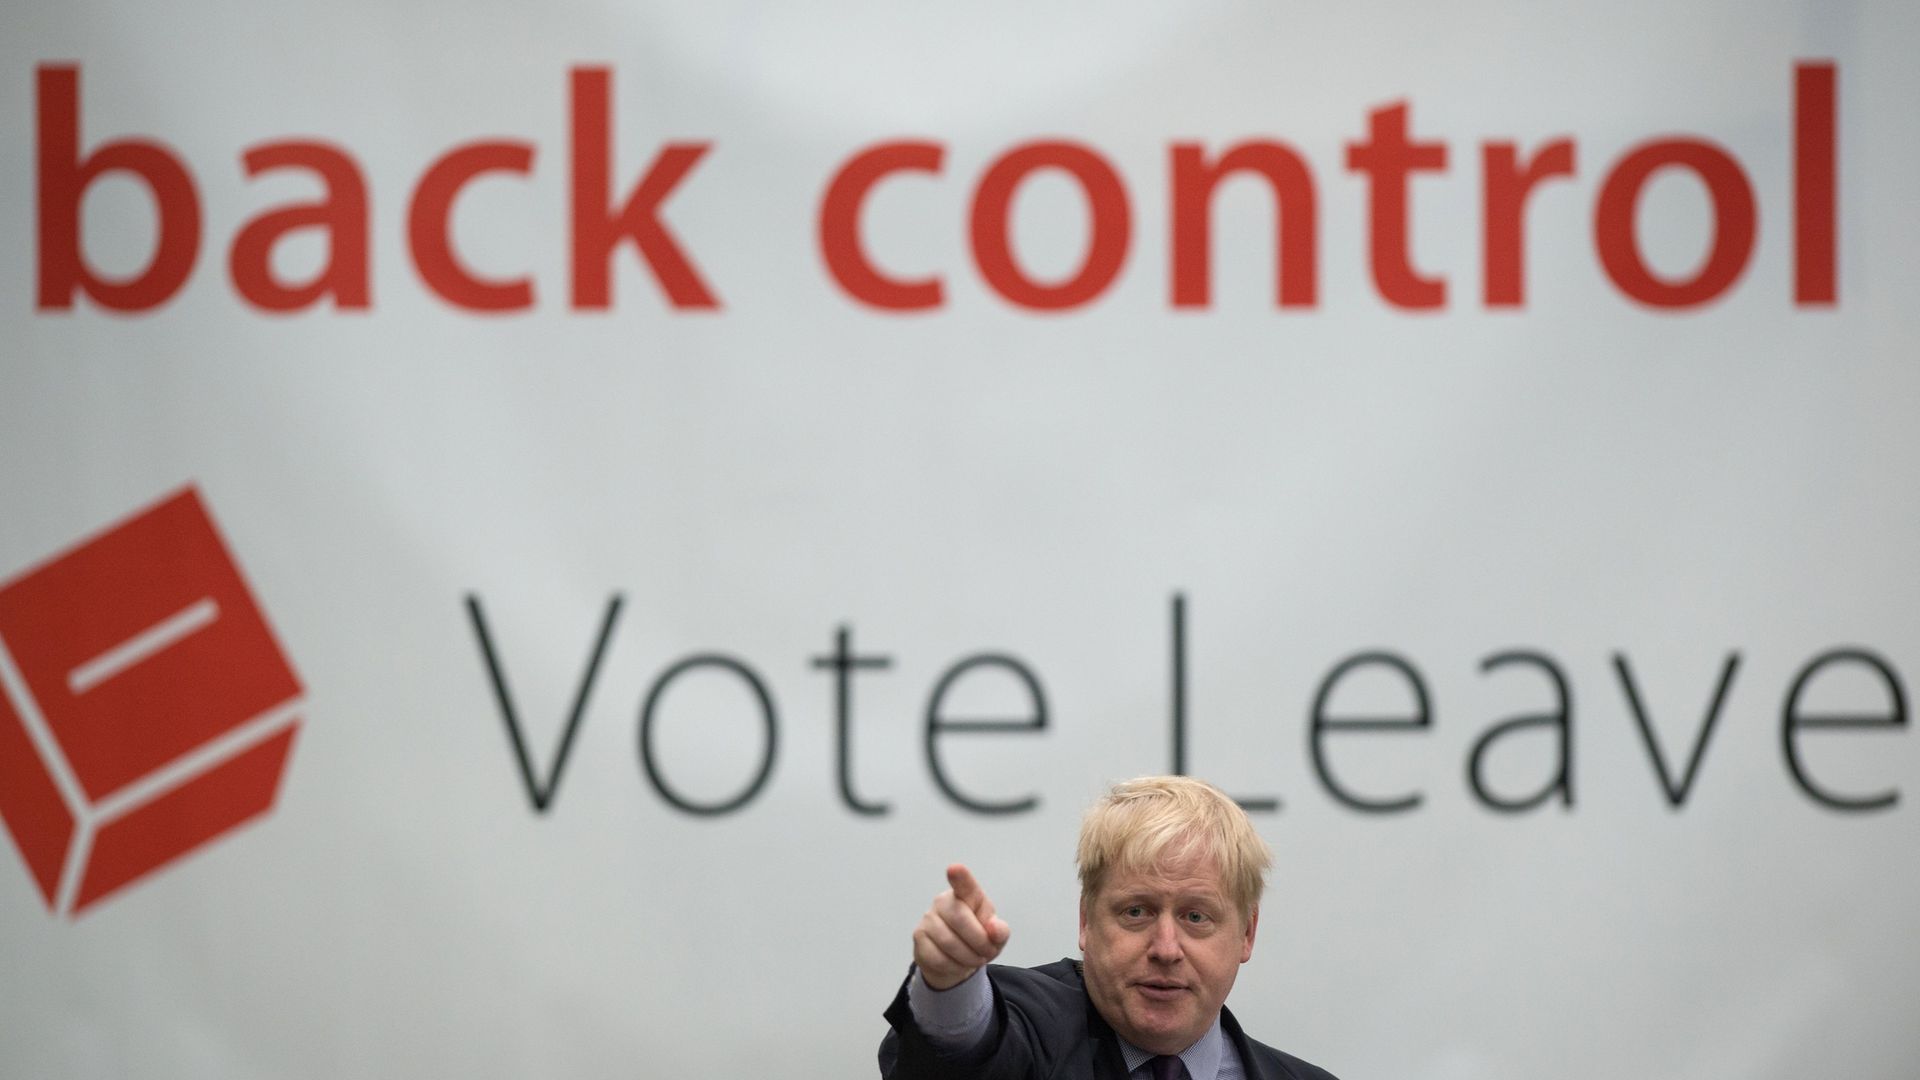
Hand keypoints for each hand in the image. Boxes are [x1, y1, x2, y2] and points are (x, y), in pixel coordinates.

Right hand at [912, 863, 1011, 989]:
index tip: (954, 869)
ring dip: (968, 958)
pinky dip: (954, 967)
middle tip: (987, 951)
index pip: (963, 883)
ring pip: (949, 943)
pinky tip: (958, 963)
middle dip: (979, 942)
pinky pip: (938, 958)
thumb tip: (993, 929)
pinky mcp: (918, 938)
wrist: (955, 959)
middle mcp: (943, 901)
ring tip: (975, 958)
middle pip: (960, 920)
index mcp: (967, 895)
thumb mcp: (995, 936)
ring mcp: (928, 918)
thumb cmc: (976, 938)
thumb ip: (1000, 931)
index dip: (959, 876)